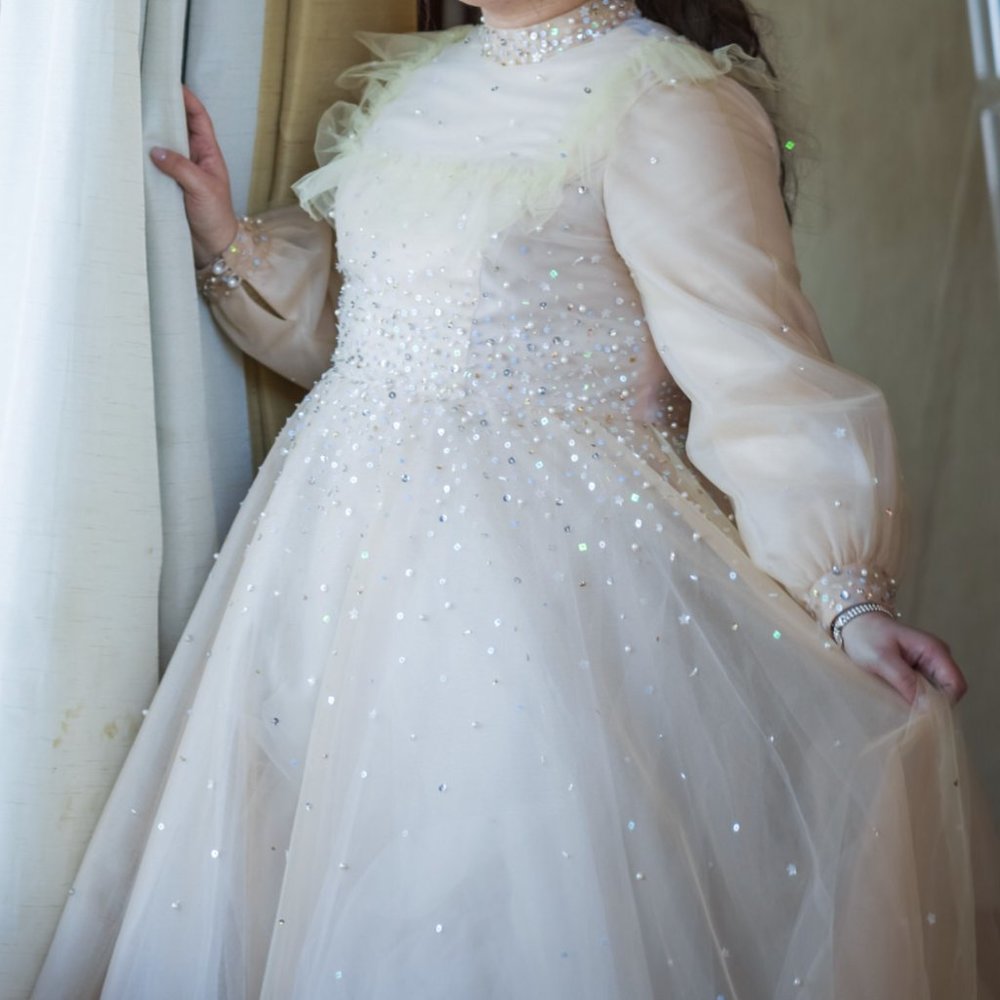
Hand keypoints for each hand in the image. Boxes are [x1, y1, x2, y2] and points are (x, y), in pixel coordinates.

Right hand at [150, 86, 239, 266]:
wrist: (214, 247)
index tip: (172, 83)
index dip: (188, 100)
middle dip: (164, 111)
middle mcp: (195, 159)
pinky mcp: (169, 186)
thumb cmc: (216, 218)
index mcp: (209, 154)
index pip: (199, 119)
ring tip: (133, 117)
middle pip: (178, 128)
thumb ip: (181, 168)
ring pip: (165, 145)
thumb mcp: (202, 188)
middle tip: (144, 95)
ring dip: (153, 134)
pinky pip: (156, 165)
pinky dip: (145, 157)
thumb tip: (156, 150)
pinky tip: (132, 149)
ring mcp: (181, 172)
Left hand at [840, 613, 966, 704]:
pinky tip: (899, 702)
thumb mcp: (881, 659)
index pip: (955, 684)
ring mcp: (928, 664)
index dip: (944, 703)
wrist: (854, 623)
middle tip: (909, 715)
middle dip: (932, 705)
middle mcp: (937, 657)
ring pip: (936, 693)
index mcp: (934, 650)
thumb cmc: (865, 636)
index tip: (923, 715)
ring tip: (901, 709)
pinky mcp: (917, 670)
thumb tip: (926, 707)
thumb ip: (904, 680)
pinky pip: (924, 690)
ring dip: (922, 703)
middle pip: (948, 691)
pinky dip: (914, 698)